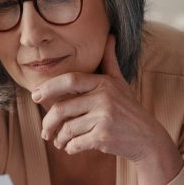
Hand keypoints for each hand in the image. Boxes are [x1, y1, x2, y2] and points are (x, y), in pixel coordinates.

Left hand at [33, 34, 182, 184]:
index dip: (49, 87)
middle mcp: (104, 98)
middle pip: (62, 108)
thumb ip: (110, 61)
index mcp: (104, 83)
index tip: (35, 96)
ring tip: (59, 141)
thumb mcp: (121, 83)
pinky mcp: (103, 136)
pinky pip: (76, 143)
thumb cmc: (130, 110)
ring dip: (59, 139)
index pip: (70, 80)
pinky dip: (70, 148)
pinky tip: (71, 148)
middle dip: (49, 122)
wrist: (148, 139)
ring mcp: (104, 118)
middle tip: (45, 131)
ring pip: (67, 129)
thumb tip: (110, 36)